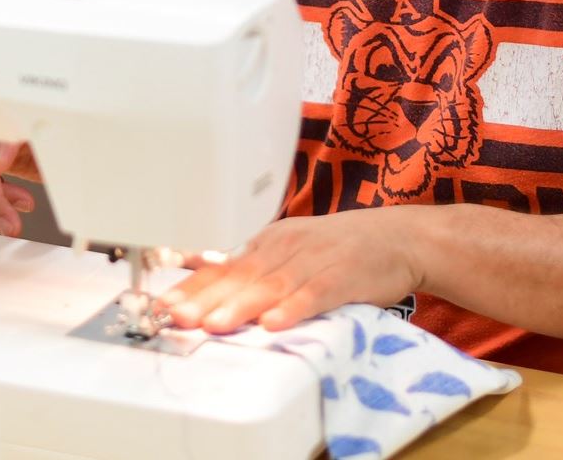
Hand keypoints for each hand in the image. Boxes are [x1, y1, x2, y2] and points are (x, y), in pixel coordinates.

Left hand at [157, 209, 425, 332]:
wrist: (397, 238)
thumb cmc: (338, 252)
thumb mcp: (289, 251)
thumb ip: (250, 269)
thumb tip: (201, 280)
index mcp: (267, 242)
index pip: (222, 267)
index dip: (193, 288)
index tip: (165, 308)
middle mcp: (285, 247)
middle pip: (240, 276)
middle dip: (206, 299)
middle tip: (179, 318)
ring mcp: (315, 260)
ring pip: (271, 284)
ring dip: (241, 306)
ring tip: (215, 325)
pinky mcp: (344, 275)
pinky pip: (315, 293)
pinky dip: (293, 308)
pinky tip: (274, 322)